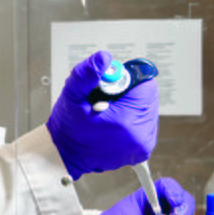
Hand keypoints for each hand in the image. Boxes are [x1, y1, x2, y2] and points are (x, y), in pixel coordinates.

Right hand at [46, 51, 158, 179]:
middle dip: (129, 93)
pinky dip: (132, 118)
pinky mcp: (142, 150)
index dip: (127, 80)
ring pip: (148, 108)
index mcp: (126, 121)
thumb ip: (86, 75)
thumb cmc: (67, 129)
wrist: (65, 156)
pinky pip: (145, 123)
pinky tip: (114, 121)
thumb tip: (104, 58)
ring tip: (108, 112)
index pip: (146, 86)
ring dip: (131, 105)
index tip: (108, 88)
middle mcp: (139, 136)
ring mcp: (142, 145)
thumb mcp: (71, 96)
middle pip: (148, 96)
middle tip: (106, 100)